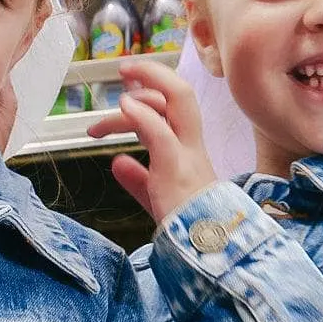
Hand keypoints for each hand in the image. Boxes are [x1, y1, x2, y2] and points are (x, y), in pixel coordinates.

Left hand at [88, 54, 218, 226]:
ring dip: (143, 90)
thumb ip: (138, 180)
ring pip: (175, 103)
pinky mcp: (177, 169)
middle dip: (153, 74)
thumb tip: (118, 163)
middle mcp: (192, 147)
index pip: (172, 111)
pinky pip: (160, 132)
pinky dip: (141, 115)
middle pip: (181, 95)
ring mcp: (187, 155)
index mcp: (189, 153)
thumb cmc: (186, 229)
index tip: (124, 95)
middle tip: (124, 70)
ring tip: (115, 99)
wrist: (207, 251)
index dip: (150, 96)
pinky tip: (123, 107)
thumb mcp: (158, 199)